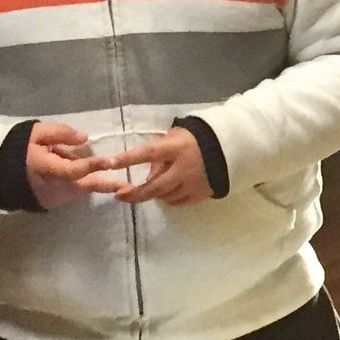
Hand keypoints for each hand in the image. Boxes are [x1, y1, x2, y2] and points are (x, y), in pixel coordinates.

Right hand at [26, 121, 110, 210]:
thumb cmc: (19, 148)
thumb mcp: (37, 132)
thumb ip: (60, 134)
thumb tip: (84, 138)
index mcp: (45, 168)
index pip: (72, 169)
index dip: (92, 165)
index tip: (110, 161)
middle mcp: (50, 187)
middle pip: (82, 186)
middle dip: (105, 184)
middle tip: (126, 185)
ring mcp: (51, 198)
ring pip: (78, 189)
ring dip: (89, 179)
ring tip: (92, 167)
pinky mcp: (51, 203)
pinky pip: (70, 192)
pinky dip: (77, 183)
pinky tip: (74, 173)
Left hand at [77, 126, 212, 206]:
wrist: (229, 148)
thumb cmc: (196, 138)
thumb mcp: (176, 137)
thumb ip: (160, 153)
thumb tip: (148, 175)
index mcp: (176, 148)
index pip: (147, 153)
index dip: (128, 159)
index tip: (110, 163)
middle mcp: (183, 168)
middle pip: (154, 187)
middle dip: (135, 193)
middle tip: (120, 195)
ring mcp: (192, 183)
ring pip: (164, 196)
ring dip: (154, 194)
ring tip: (150, 188)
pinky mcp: (200, 194)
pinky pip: (178, 202)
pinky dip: (169, 198)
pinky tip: (167, 192)